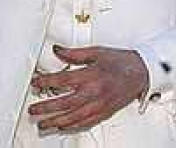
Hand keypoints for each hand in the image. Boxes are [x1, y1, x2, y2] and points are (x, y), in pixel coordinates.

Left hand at [28, 45, 148, 130]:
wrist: (142, 73)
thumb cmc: (121, 62)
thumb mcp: (97, 52)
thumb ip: (75, 53)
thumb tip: (58, 50)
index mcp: (91, 75)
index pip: (62, 81)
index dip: (45, 82)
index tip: (35, 83)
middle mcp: (94, 93)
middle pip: (64, 103)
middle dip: (46, 108)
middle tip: (33, 111)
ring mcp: (99, 105)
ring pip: (73, 117)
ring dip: (55, 121)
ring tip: (43, 124)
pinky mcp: (104, 112)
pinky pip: (85, 122)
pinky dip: (72, 126)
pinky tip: (62, 126)